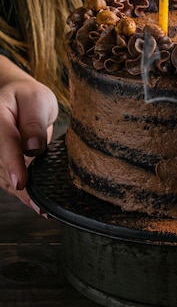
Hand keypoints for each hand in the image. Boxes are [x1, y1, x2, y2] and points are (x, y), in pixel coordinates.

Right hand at [0, 55, 57, 209]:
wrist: (16, 99)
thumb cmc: (28, 98)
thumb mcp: (37, 100)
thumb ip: (34, 121)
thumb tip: (33, 148)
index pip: (6, 142)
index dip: (13, 163)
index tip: (21, 182)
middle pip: (3, 166)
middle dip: (21, 186)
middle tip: (42, 206)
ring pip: (4, 178)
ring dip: (22, 195)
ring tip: (43, 209)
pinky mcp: (0, 164)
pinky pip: (7, 181)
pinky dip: (22, 194)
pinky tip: (37, 205)